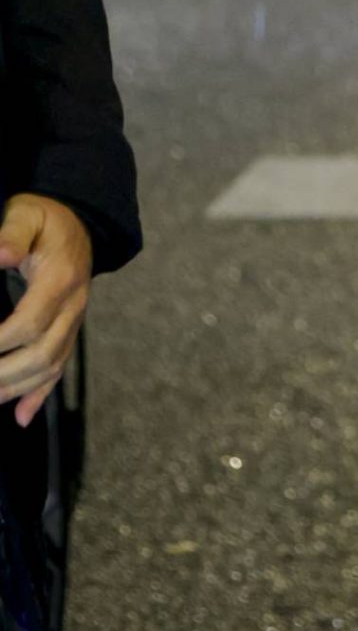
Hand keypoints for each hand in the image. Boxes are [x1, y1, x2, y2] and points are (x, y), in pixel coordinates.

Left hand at [0, 195, 91, 427]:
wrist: (78, 223)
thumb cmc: (44, 218)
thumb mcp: (26, 214)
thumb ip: (12, 235)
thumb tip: (0, 254)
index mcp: (61, 280)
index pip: (29, 323)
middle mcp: (73, 307)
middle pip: (42, 354)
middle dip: (5, 375)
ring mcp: (74, 323)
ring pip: (51, 367)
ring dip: (17, 389)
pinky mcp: (69, 331)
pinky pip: (60, 368)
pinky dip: (40, 395)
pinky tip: (22, 416)